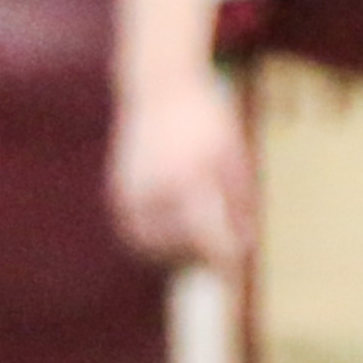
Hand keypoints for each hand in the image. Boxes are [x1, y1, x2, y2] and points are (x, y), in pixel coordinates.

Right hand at [109, 73, 253, 271]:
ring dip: (171, 250)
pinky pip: (132, 228)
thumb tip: (244, 243)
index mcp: (188, 179)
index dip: (221, 262)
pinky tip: (170, 227)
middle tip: (215, 251)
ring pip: (147, 243)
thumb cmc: (206, 118)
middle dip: (198, 255)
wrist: (160, 85)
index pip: (205, 239)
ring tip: (192, 239)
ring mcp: (131, 187)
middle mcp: (155, 187)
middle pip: (175, 247)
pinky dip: (150, 236)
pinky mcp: (118, 187)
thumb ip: (240, 201)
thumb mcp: (234, 156)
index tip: (233, 277)